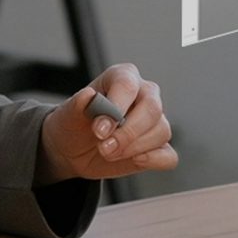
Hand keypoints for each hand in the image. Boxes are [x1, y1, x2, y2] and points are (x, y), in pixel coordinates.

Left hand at [38, 63, 175, 183]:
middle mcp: (144, 94)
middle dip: (128, 133)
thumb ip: (77, 104)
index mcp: (122, 77)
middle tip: (104, 148)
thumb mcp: (68, 114)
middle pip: (152, 109)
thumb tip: (88, 96)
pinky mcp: (158, 147)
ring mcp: (154, 121)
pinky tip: (134, 160)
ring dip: (133, 148)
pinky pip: (169, 155)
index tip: (99, 130)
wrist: (72, 149)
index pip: (127, 86)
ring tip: (107, 152)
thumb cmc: (73, 124)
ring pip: (161, 132)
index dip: (116, 108)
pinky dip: (153, 160)